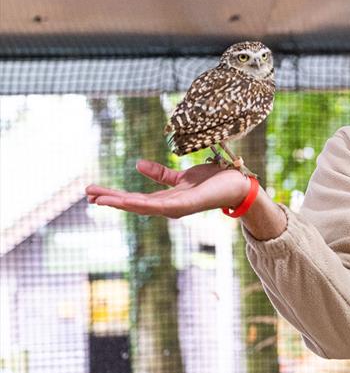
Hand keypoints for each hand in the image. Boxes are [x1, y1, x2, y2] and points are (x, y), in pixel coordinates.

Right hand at [86, 159, 250, 217]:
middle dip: (110, 200)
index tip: (93, 192)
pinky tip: (128, 201)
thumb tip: (137, 165)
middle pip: (134, 204)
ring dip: (121, 203)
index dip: (114, 196)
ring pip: (143, 206)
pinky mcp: (186, 205)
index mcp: (167, 199)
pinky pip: (161, 204)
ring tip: (99, 199)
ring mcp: (177, 207)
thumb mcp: (181, 176)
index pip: (135, 199)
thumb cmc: (213, 181)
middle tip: (87, 194)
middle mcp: (169, 206)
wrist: (238, 183)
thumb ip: (161, 174)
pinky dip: (144, 204)